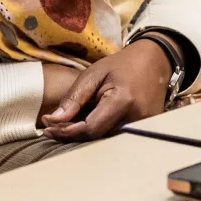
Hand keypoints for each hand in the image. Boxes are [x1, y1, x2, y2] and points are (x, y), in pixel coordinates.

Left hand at [38, 40, 171, 141]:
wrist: (153, 62)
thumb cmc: (121, 65)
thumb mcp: (93, 74)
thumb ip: (74, 98)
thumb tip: (54, 120)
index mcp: (123, 101)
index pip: (90, 128)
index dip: (67, 131)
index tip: (47, 127)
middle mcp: (136, 118)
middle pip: (97, 137)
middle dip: (72, 133)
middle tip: (52, 126)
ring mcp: (144, 126)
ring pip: (105, 139)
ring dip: (84, 133)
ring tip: (68, 121)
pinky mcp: (146, 130)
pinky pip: (115, 136)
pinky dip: (98, 130)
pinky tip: (86, 121)